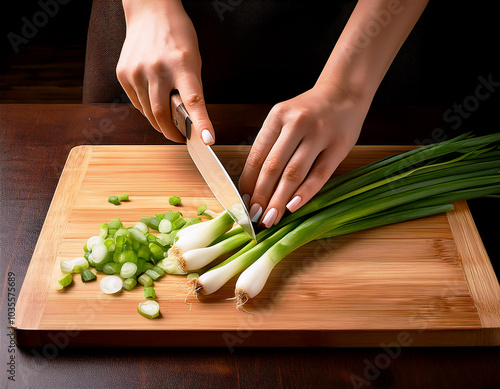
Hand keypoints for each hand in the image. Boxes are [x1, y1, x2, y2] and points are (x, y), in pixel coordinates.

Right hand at [116, 0, 213, 143]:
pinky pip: (137, 103)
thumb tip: (188, 121)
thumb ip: (191, 89)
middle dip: (172, 133)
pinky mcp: (123, 74)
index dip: (201, 123)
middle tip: (180, 138)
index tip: (207, 140)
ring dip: (159, 122)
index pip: (193, 100)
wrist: (150, 12)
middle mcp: (157, 68)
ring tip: (168, 121)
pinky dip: (147, 108)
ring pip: (148, 112)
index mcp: (182, 65)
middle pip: (162, 114)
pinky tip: (153, 100)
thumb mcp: (193, 60)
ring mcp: (137, 71)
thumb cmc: (178, 38)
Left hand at [238, 84, 368, 227]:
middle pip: (273, 167)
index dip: (248, 183)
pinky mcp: (339, 146)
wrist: (344, 93)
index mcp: (277, 116)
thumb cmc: (308, 112)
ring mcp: (319, 134)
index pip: (257, 155)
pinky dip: (305, 193)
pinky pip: (319, 175)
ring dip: (280, 200)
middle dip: (261, 196)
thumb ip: (271, 147)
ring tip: (270, 218)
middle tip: (254, 217)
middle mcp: (296, 123)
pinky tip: (293, 207)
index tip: (243, 203)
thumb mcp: (284, 119)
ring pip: (294, 173)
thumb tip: (254, 186)